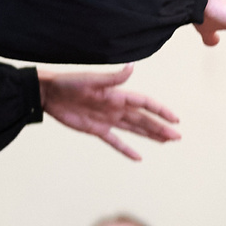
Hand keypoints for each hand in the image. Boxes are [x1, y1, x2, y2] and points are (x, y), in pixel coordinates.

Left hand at [37, 65, 178, 159]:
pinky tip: (138, 157)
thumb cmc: (68, 82)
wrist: (48, 93)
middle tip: (177, 137)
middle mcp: (116, 108)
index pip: (144, 103)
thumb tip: (132, 67)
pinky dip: (126, 149)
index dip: (160, 111)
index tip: (175, 119)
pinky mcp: (96, 129)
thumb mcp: (90, 80)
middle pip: (143, 119)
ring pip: (134, 129)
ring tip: (166, 141)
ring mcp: (107, 119)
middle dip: (160, 128)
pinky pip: (115, 141)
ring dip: (150, 135)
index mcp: (117, 95)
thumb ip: (113, 78)